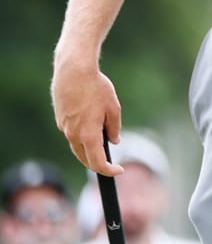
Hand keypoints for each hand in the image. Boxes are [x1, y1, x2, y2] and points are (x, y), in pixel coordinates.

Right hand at [51, 58, 121, 175]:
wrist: (74, 72)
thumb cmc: (96, 88)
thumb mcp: (113, 108)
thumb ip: (114, 128)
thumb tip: (114, 141)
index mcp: (88, 134)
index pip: (97, 162)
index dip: (109, 170)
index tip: (118, 170)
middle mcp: (73, 135)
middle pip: (84, 158)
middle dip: (98, 164)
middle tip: (111, 163)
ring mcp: (64, 128)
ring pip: (77, 147)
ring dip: (89, 150)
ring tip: (103, 145)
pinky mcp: (60, 120)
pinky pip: (72, 134)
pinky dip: (81, 136)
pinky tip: (90, 126)